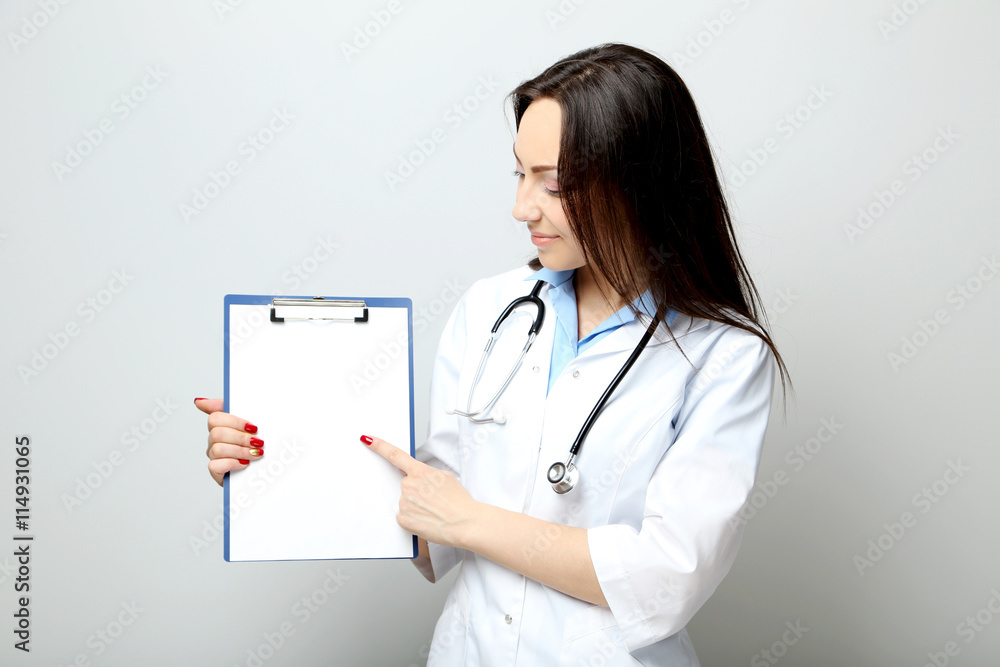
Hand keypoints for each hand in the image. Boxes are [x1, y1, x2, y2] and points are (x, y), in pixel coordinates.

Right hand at [194, 398, 263, 485]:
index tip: (253, 427)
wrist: (263, 467)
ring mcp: (214, 454)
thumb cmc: (256, 442)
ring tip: (256, 453)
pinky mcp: (215, 470)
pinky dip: (232, 463)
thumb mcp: (250, 421)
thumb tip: (200, 401)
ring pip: (218, 449)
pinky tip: (244, 463)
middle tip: (258, 442)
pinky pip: (215, 465)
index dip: (234, 421)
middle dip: (241, 438)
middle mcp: (215, 439)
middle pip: (217, 433)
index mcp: (222, 425)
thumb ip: (232, 406)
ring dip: (240, 451)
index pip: (215, 417)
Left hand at [361, 435, 479, 548]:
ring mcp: (404, 502)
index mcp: (420, 472)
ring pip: (406, 502)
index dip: (379, 446)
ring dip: (416, 506)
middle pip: (406, 485)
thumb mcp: (445, 477)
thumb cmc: (459, 502)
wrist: (464, 523)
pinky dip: (413, 518)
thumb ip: (427, 474)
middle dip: (416, 491)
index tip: (368, 440)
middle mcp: (409, 485)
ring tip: (433, 511)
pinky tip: (426, 519)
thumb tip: (420, 478)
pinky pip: (404, 516)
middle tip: (433, 500)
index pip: (394, 455)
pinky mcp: (403, 519)